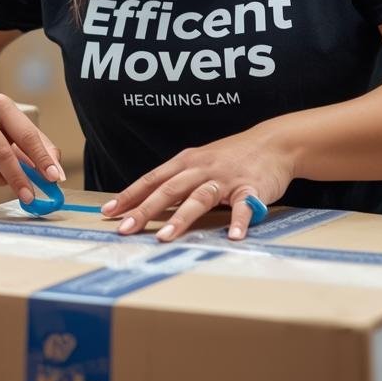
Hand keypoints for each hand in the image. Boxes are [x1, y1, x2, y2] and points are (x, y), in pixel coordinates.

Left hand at [101, 127, 293, 241]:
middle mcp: (201, 168)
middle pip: (168, 189)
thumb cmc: (231, 157)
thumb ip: (177, 182)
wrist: (273, 143)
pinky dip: (239, 221)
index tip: (107, 213)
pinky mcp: (251, 187)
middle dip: (144, 210)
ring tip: (164, 237)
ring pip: (199, 197)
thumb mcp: (199, 163)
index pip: (151, 180)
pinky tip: (233, 236)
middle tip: (126, 229)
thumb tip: (146, 203)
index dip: (129, 196)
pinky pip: (244, 206)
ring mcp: (225, 178)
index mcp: (185, 163)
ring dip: (181, 217)